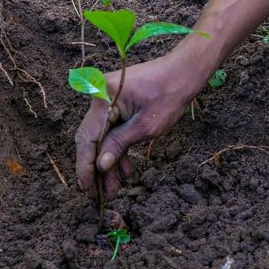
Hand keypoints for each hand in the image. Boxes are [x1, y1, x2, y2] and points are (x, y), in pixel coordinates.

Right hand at [75, 54, 191, 200]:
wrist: (183, 73)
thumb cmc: (168, 96)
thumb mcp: (145, 127)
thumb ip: (119, 145)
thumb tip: (100, 166)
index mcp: (103, 98)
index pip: (87, 138)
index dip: (86, 166)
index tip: (88, 189)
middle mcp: (99, 95)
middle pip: (91, 138)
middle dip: (96, 168)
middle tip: (99, 195)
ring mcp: (106, 98)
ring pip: (101, 136)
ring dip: (108, 161)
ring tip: (115, 188)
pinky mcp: (115, 102)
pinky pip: (111, 128)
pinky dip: (117, 147)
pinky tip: (125, 169)